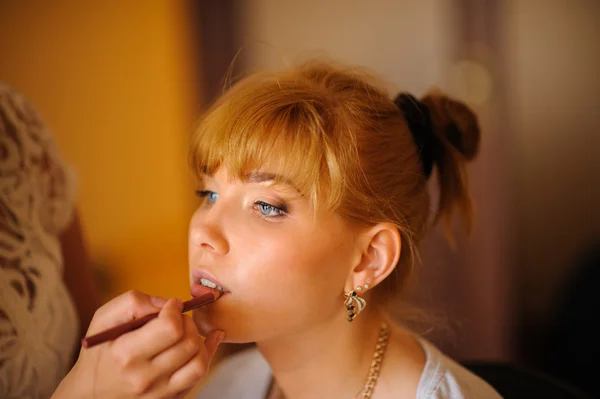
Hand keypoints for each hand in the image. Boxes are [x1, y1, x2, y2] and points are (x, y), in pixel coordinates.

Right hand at [52, 290, 223, 398]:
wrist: (90, 394)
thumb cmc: (99, 351)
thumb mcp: (104, 319)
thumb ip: (134, 302)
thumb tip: (167, 303)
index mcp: (126, 355)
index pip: (170, 328)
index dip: (175, 310)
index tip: (171, 305)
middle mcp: (144, 378)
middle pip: (188, 343)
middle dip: (188, 322)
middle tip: (178, 318)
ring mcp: (159, 394)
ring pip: (199, 362)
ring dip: (198, 340)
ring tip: (185, 333)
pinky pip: (199, 376)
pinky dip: (206, 355)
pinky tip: (205, 341)